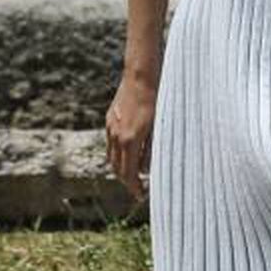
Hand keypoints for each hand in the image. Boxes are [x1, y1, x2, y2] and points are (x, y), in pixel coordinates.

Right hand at [105, 73, 157, 198]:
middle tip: (138, 188)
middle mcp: (117, 135)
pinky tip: (128, 153)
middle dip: (127, 181)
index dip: (134, 187)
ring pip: (112, 156)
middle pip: (117, 168)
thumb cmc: (158, 98)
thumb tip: (146, 170)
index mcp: (130, 139)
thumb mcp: (160, 125)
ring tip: (134, 174)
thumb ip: (153, 149)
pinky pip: (111, 143)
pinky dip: (118, 154)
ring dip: (121, 168)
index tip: (140, 195)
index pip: (128, 173)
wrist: (141, 75)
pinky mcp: (110, 118)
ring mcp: (111, 127)